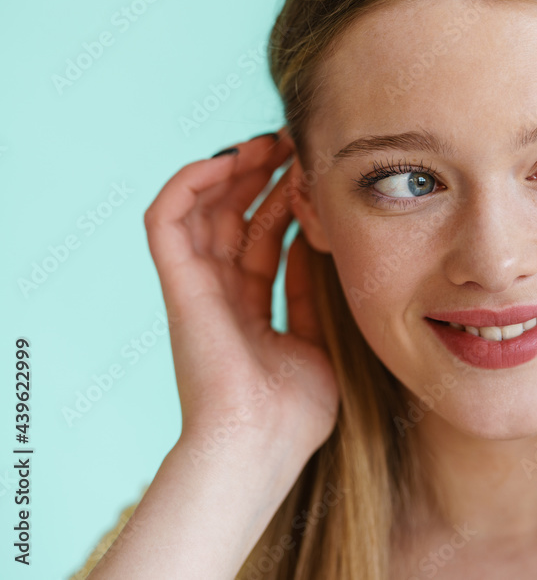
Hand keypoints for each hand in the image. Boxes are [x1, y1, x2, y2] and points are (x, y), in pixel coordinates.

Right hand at [143, 129, 338, 459]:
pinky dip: (187, 185)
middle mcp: (218, 296)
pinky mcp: (178, 285)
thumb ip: (310, 301)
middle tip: (292, 146)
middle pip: (231, 219)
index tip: (311, 174)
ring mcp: (196, 290)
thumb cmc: (293, 412)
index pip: (260, 242)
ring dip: (230, 172)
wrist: (261, 444)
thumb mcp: (317, 345)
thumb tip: (314, 256)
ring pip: (200, 211)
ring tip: (267, 144)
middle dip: (260, 178)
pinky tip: (226, 160)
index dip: (282, 204)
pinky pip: (165, 221)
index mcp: (248, 311)